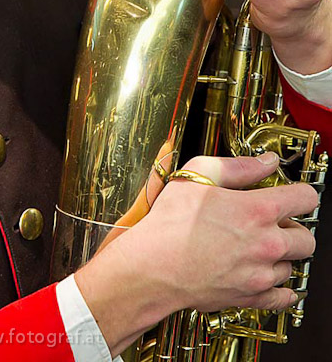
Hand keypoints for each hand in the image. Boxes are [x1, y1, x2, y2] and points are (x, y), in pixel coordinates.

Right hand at [75, 153, 316, 356]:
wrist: (153, 267)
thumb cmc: (171, 222)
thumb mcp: (198, 175)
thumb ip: (239, 166)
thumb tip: (267, 162)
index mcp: (258, 210)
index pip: (306, 199)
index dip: (300, 193)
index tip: (292, 196)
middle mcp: (267, 244)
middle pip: (306, 237)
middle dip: (292, 227)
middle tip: (271, 223)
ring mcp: (261, 274)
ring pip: (292, 265)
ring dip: (280, 256)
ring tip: (255, 247)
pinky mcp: (252, 297)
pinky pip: (283, 296)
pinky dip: (279, 286)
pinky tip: (264, 274)